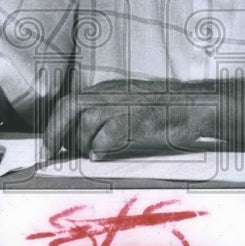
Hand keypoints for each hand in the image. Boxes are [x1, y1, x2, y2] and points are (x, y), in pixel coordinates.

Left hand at [42, 79, 210, 157]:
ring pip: (87, 122)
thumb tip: (83, 141)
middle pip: (71, 107)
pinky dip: (101, 147)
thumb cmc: (164, 111)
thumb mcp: (128, 106)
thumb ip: (106, 117)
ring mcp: (126, 104)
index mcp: (107, 91)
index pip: (70, 102)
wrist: (195, 106)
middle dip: (56, 132)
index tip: (49, 146)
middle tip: (51, 154)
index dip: (55, 125)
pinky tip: (102, 155)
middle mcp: (112, 94)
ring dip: (83, 142)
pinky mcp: (139, 119)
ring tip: (90, 154)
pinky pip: (109, 133)